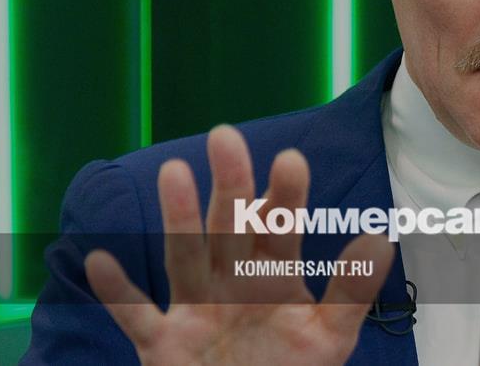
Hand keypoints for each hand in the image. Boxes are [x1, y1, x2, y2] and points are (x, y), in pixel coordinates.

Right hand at [85, 124, 394, 364]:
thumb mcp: (330, 338)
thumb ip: (351, 292)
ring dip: (178, 217)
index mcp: (273, 275)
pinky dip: (117, 292)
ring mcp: (194, 308)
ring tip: (174, 171)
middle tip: (226, 135)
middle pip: (229, 226)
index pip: (280, 227)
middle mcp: (231, 281)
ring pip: (184, 256)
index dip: (285, 195)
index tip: (291, 160)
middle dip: (229, 185)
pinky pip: (135, 314)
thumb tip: (380, 240)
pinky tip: (99, 259)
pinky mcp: (162, 344)